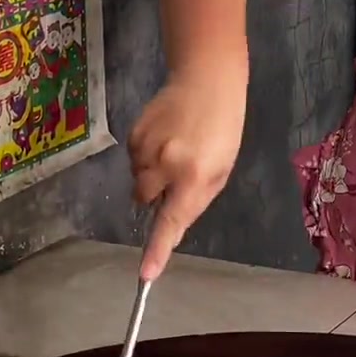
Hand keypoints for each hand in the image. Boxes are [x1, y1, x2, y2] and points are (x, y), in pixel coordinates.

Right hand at [128, 60, 246, 281]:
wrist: (207, 82)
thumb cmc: (222, 131)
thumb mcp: (220, 170)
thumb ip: (195, 200)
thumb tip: (172, 229)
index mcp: (195, 177)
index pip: (171, 222)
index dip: (158, 250)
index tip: (146, 275)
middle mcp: (167, 165)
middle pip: (145, 200)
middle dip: (156, 196)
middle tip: (176, 176)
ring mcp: (147, 147)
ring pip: (137, 180)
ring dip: (151, 175)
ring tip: (173, 150)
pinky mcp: (134, 133)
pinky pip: (133, 160)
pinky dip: (145, 157)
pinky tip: (163, 138)